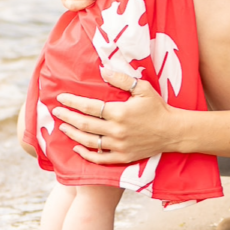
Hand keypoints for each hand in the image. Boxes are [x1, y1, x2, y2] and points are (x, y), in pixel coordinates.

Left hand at [52, 69, 174, 162]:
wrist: (173, 132)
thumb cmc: (157, 107)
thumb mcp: (142, 88)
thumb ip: (121, 79)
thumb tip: (102, 70)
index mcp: (119, 112)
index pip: (90, 107)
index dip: (73, 102)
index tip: (61, 98)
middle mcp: (117, 130)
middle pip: (85, 124)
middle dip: (68, 117)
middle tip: (56, 111)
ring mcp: (119, 146)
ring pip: (89, 142)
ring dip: (73, 134)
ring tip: (63, 127)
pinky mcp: (123, 157)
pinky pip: (100, 159)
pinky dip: (86, 154)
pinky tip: (77, 148)